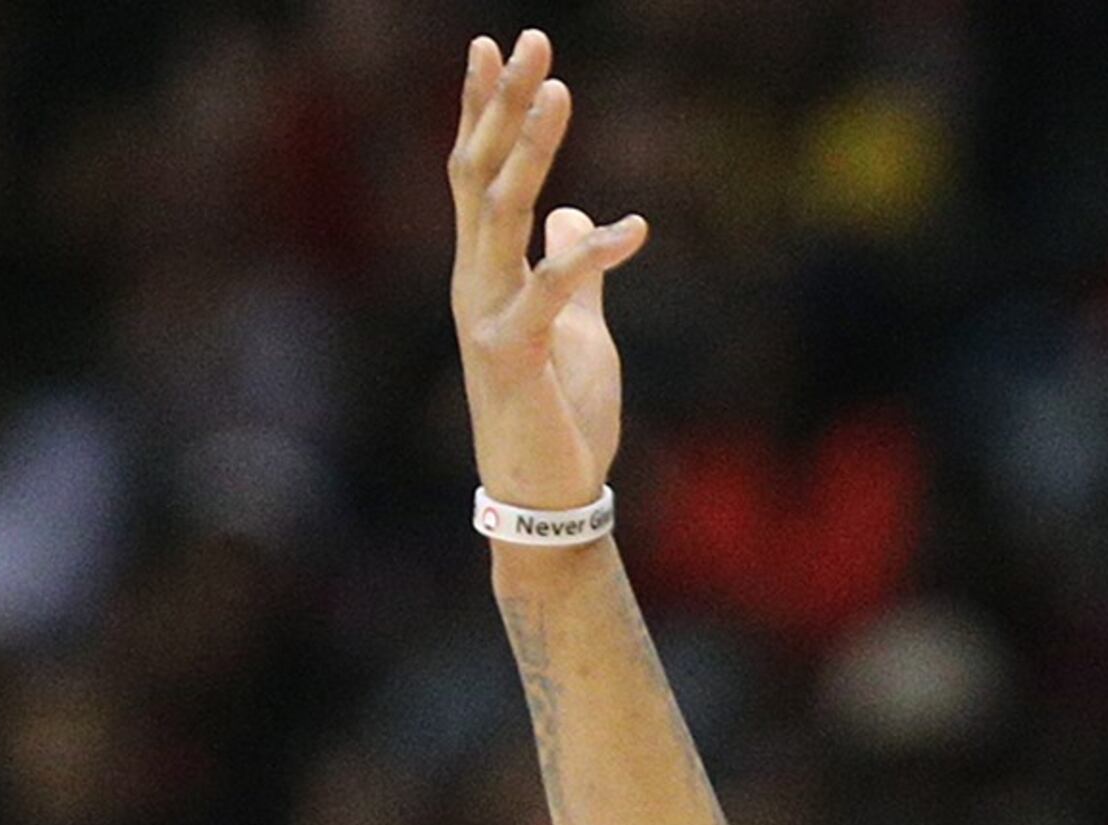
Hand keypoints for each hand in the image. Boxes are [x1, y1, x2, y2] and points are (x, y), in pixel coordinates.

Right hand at [448, 30, 648, 517]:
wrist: (548, 495)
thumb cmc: (560, 414)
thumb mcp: (578, 327)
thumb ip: (574, 270)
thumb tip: (574, 215)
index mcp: (485, 269)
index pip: (476, 172)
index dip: (483, 108)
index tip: (496, 47)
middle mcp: (472, 280)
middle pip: (479, 172)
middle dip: (501, 104)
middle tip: (531, 40)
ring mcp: (484, 315)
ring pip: (499, 213)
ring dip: (530, 149)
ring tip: (558, 91)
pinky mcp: (511, 353)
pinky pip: (550, 291)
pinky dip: (590, 257)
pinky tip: (635, 228)